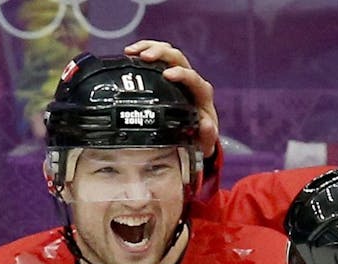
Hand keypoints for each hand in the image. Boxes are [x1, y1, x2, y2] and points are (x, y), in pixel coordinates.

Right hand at [124, 39, 218, 158]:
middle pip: (178, 58)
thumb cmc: (198, 137)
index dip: (182, 74)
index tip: (167, 75)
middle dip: (161, 53)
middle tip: (143, 56)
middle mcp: (190, 81)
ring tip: (130, 52)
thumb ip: (207, 135)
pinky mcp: (166, 75)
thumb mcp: (204, 141)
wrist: (193, 135)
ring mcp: (178, 75)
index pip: (193, 78)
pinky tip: (129, 54)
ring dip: (149, 47)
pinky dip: (144, 52)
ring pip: (167, 53)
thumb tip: (205, 125)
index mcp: (200, 94)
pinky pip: (157, 58)